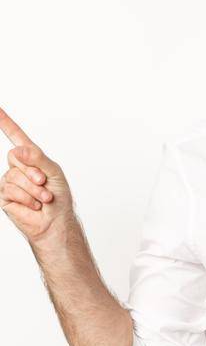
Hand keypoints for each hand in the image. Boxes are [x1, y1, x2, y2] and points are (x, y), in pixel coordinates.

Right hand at [0, 105, 74, 244]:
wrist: (55, 222)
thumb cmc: (59, 198)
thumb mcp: (53, 172)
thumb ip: (37, 158)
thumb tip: (17, 149)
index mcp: (32, 158)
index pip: (16, 136)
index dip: (5, 122)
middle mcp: (19, 167)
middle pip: (15, 157)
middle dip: (33, 172)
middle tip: (44, 184)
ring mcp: (9, 181)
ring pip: (14, 176)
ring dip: (33, 189)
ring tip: (43, 199)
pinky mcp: (4, 196)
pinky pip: (10, 190)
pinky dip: (27, 198)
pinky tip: (34, 206)